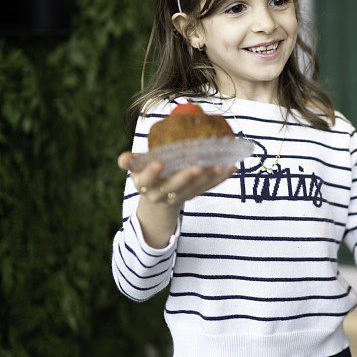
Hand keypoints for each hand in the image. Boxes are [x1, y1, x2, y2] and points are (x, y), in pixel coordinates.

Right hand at [118, 152, 234, 246]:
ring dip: (207, 177)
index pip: (145, 179)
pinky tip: (231, 168)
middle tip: (197, 166)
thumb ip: (131, 162)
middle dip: (185, 177)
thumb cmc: (146, 173)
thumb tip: (123, 158)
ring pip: (193, 188)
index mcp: (144, 184)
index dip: (151, 173)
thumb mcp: (136, 168)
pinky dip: (220, 179)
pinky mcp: (192, 195)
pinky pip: (207, 188)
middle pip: (173, 187)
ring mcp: (178, 197)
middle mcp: (160, 194)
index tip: (158, 162)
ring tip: (220, 165)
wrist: (157, 198)